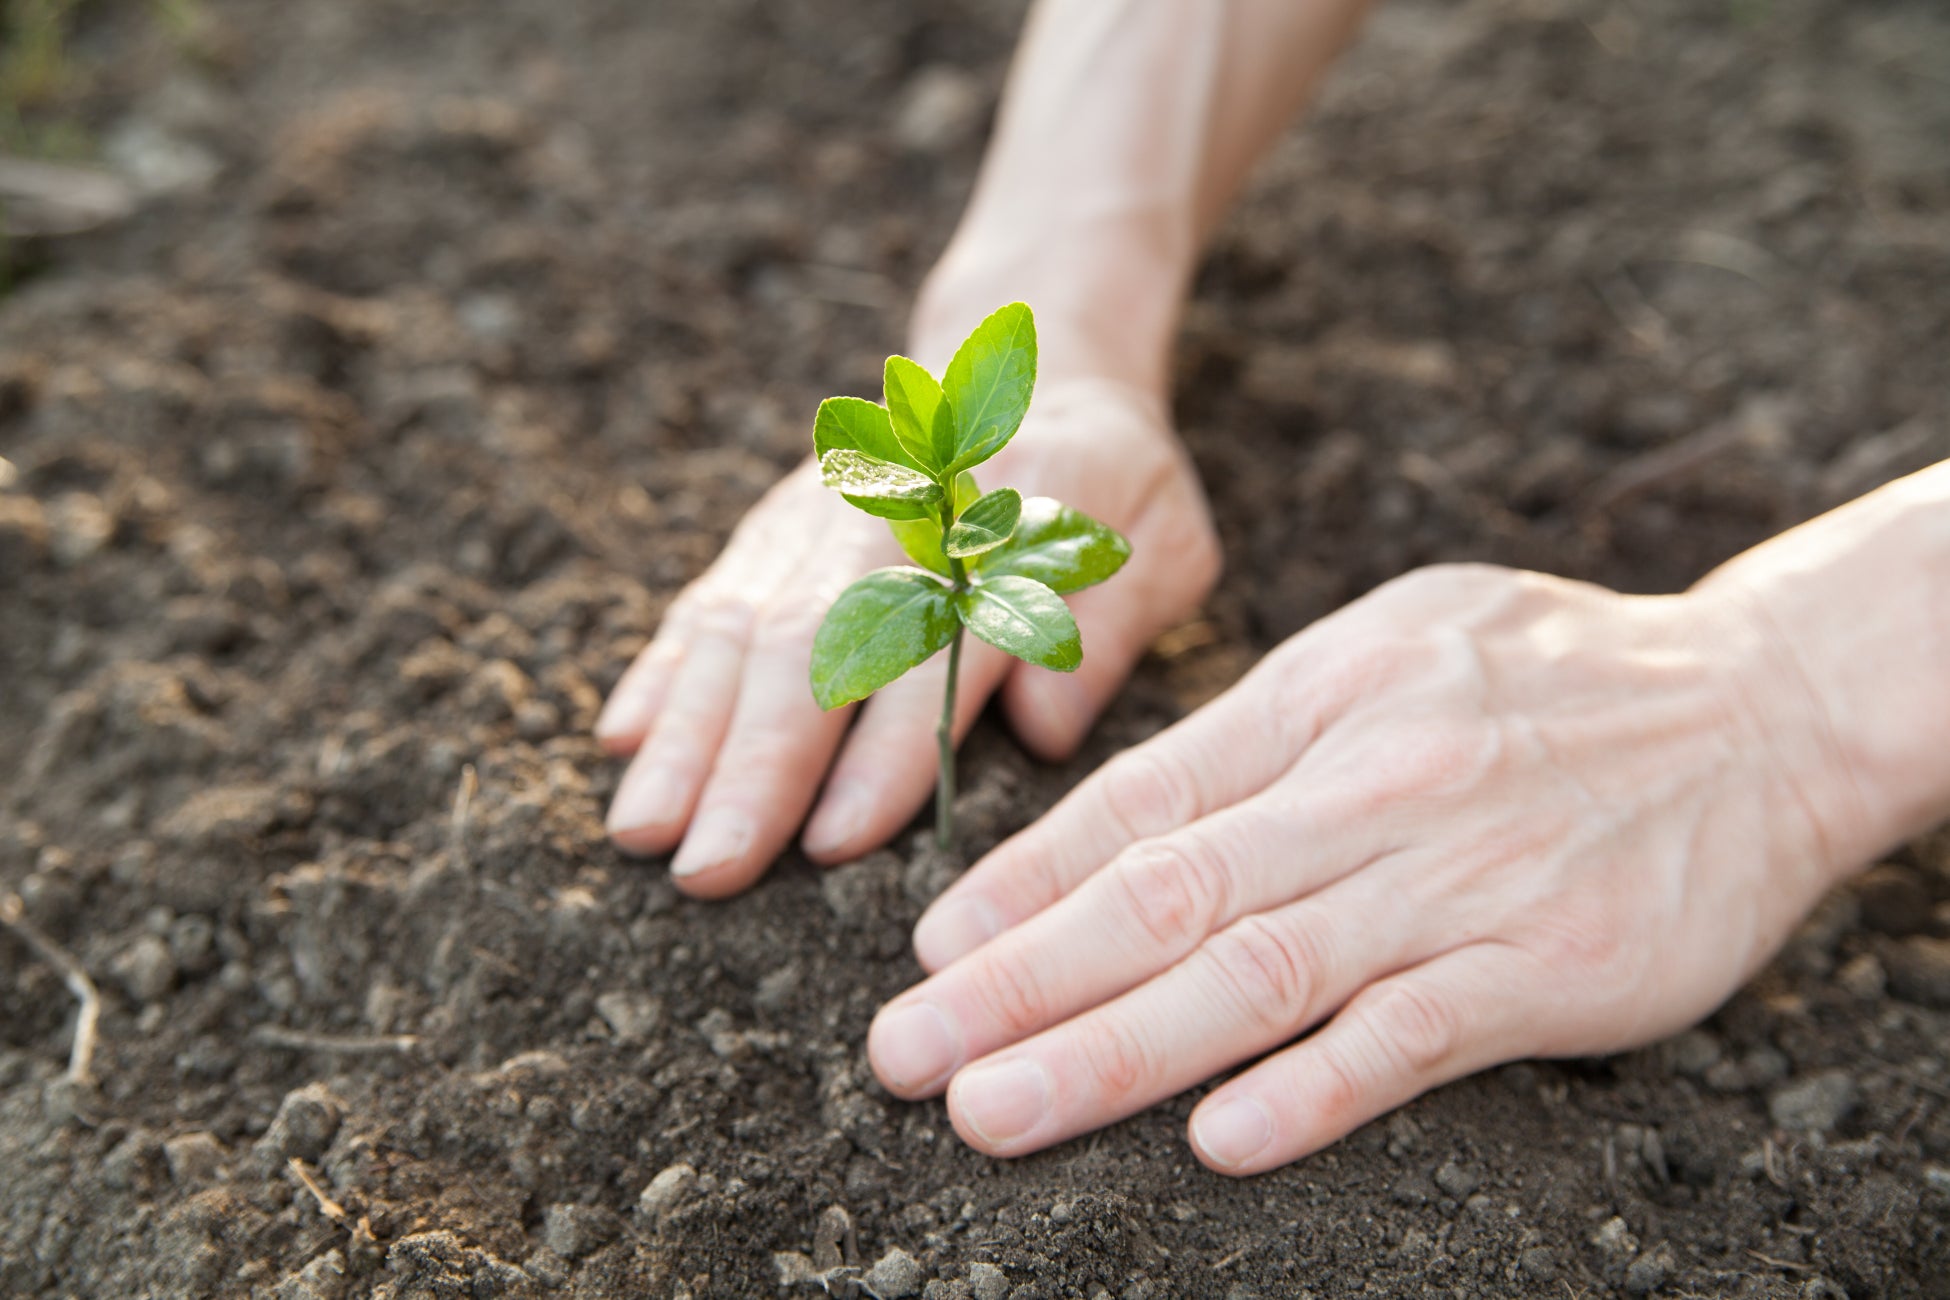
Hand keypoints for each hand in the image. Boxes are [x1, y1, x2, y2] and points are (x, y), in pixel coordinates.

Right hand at [595, 375, 1218, 897]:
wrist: (1032, 363)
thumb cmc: (1112, 486)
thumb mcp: (1165, 540)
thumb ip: (1111, 631)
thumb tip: (1045, 732)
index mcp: (1007, 529)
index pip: (939, 653)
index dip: (886, 753)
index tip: (835, 841)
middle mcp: (896, 520)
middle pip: (813, 651)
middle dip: (754, 767)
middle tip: (707, 869)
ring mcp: (821, 519)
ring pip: (741, 630)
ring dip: (687, 735)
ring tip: (642, 832)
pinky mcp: (775, 525)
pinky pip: (707, 598)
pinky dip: (662, 670)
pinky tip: (623, 743)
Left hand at [867, 564, 1861, 1172]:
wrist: (1763, 704)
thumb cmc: (1554, 675)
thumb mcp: (1393, 645)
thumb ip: (1263, 726)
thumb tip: (1120, 817)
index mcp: (1321, 697)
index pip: (1141, 801)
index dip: (1024, 881)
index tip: (933, 946)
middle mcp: (1371, 784)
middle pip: (1164, 895)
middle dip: (1016, 981)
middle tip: (904, 1052)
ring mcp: (1456, 879)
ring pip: (1255, 972)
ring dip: (1110, 1049)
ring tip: (993, 1107)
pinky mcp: (1549, 967)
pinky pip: (1408, 1037)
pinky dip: (1310, 1090)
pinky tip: (1217, 1139)